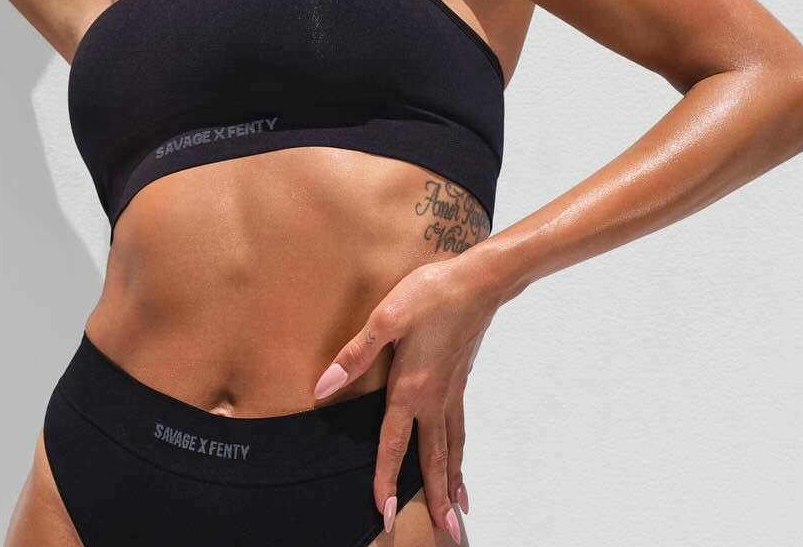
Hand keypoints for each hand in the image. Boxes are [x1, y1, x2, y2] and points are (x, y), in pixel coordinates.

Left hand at [311, 252, 505, 542]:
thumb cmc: (432, 294)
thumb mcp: (386, 319)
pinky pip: (460, 428)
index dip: (386, 480)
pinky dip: (461, 452)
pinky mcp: (460, 380)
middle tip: (444, 532)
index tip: (383, 512)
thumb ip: (355, 356)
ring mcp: (451, 392)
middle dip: (436, 498)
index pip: (394, 445)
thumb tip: (323, 388)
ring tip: (458, 509)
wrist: (479, 281)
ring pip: (452, 447)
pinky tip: (461, 459)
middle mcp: (434, 399)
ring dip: (453, 480)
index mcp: (412, 389)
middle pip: (434, 459)